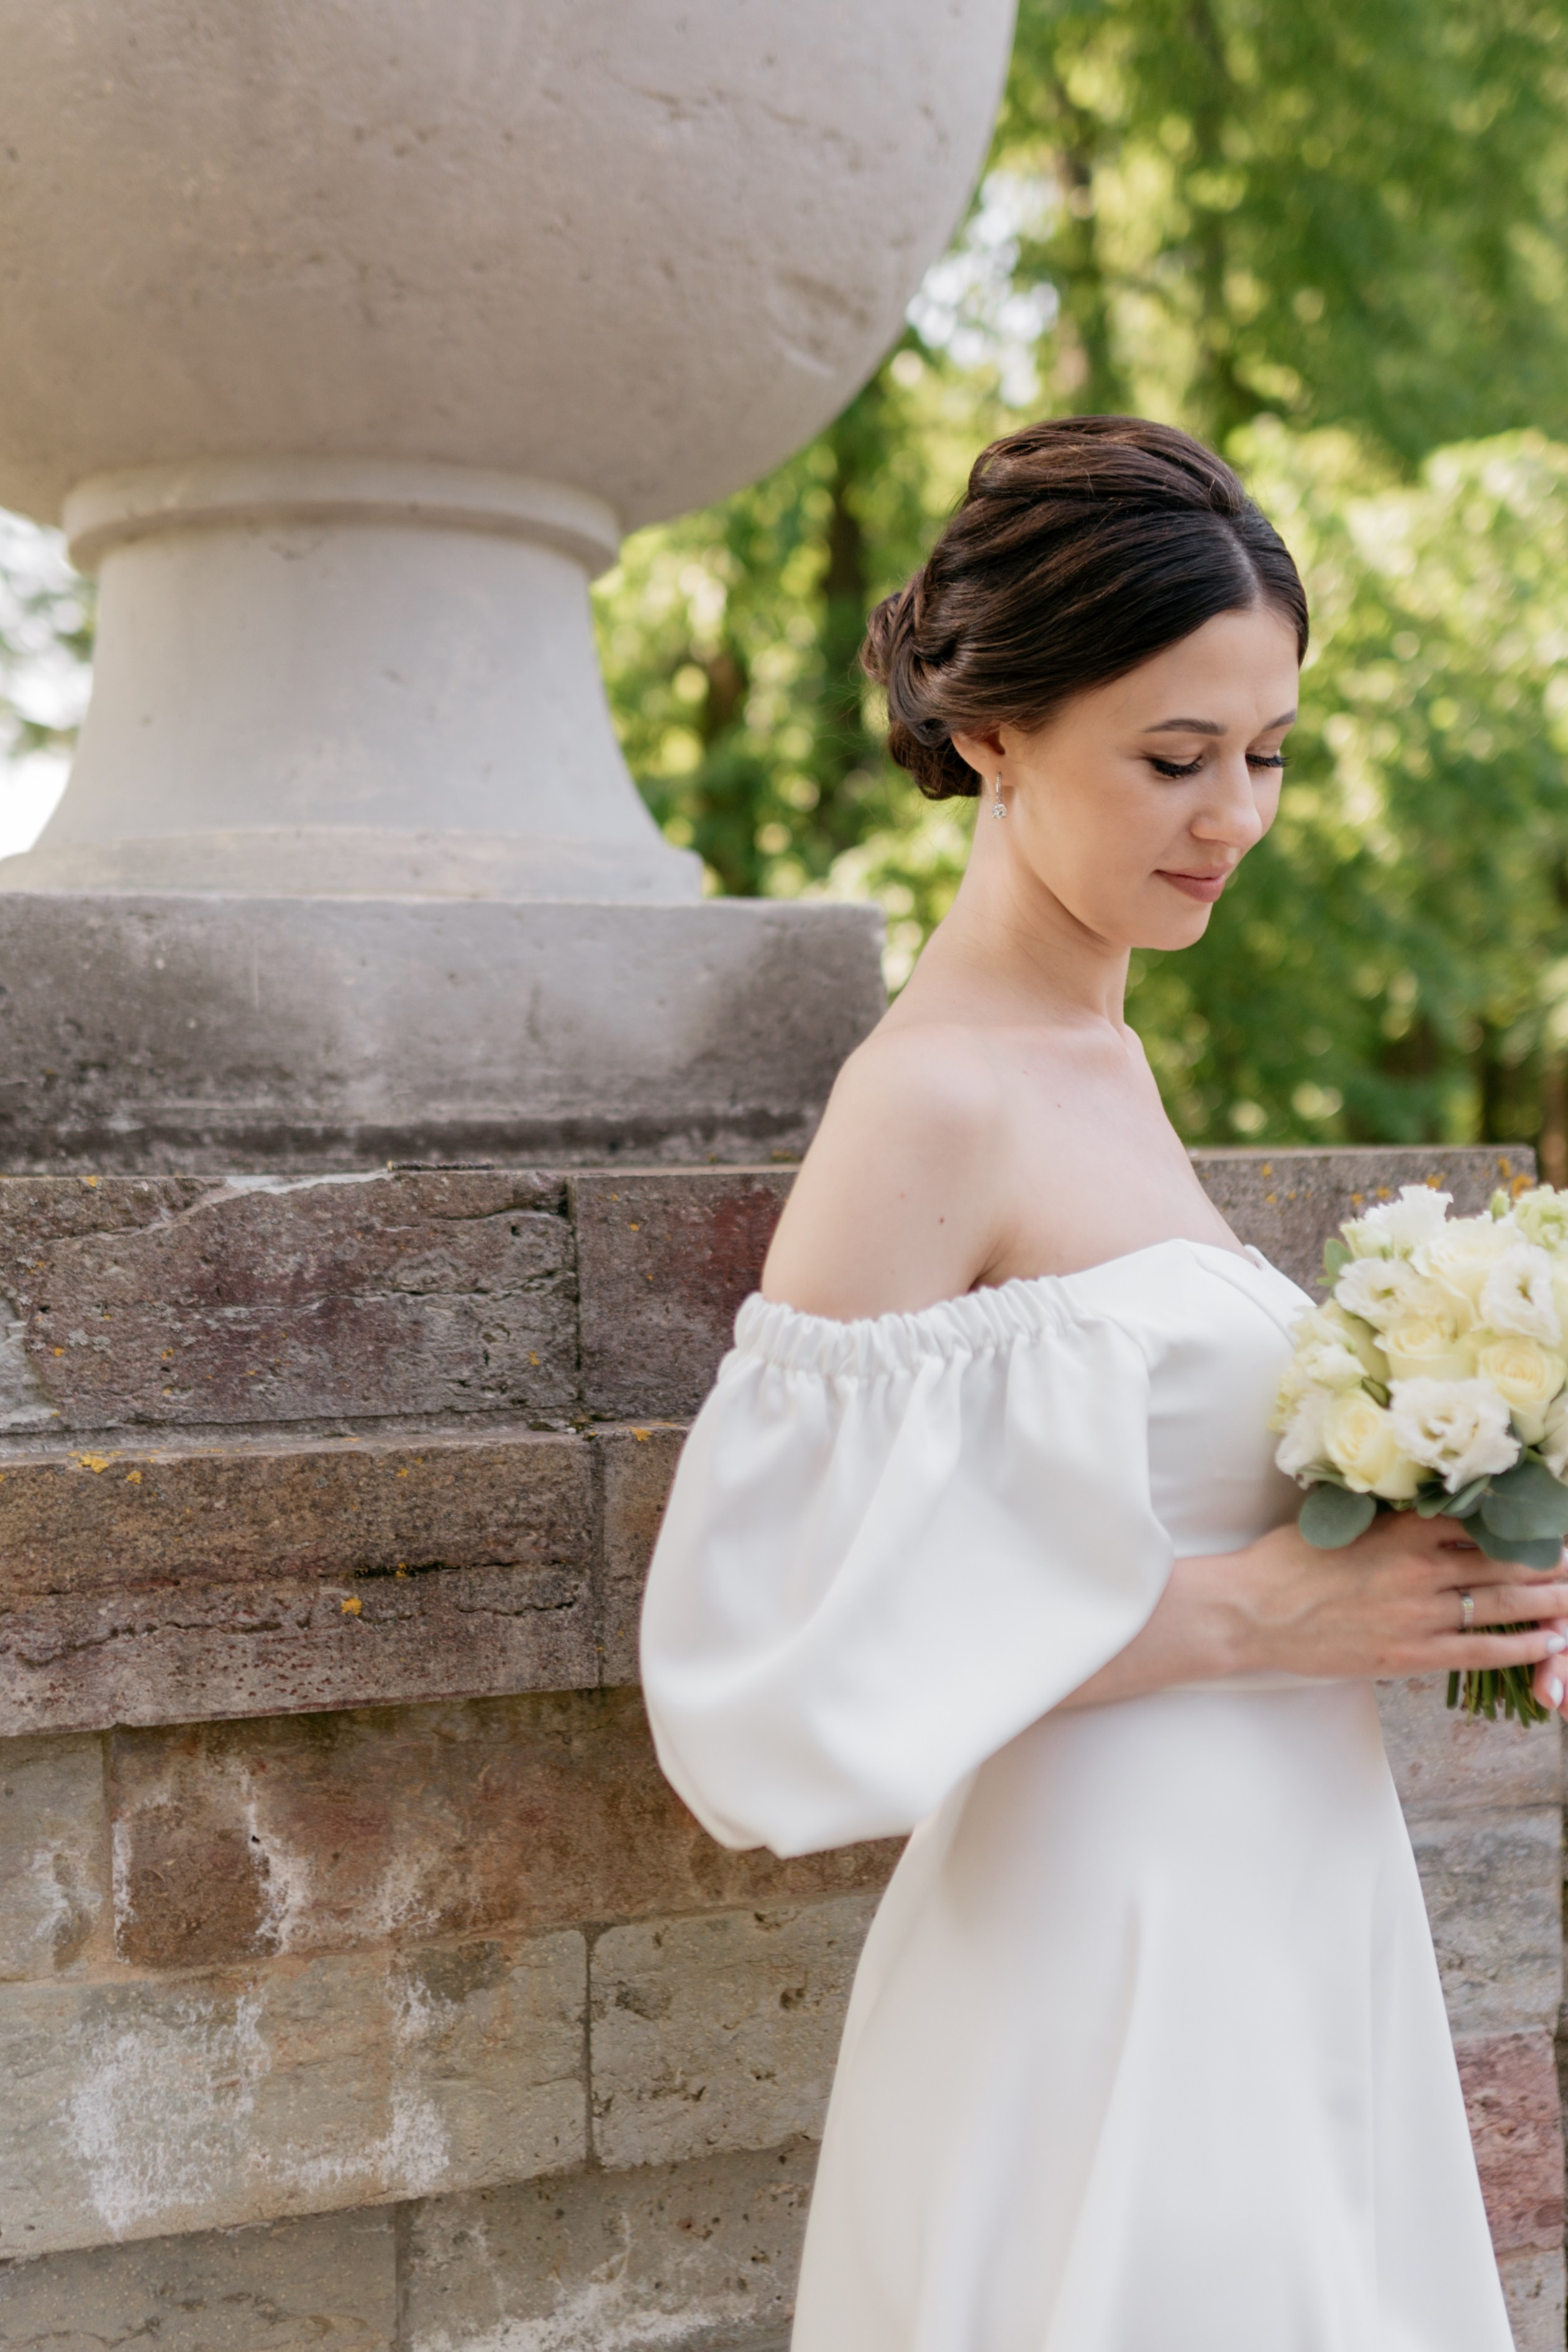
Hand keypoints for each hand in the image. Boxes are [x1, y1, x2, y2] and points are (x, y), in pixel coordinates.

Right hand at [1211, 1511, 1567, 1685]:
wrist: (1251, 1614)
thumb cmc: (1284, 1563)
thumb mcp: (1339, 1522)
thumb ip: (1387, 1518)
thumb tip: (1424, 1506)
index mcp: (1400, 1530)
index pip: (1479, 1518)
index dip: (1520, 1519)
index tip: (1545, 1518)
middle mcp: (1418, 1569)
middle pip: (1502, 1560)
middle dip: (1547, 1559)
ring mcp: (1417, 1615)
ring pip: (1501, 1603)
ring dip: (1546, 1600)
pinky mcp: (1410, 1655)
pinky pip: (1480, 1650)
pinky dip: (1520, 1645)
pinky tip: (1548, 1641)